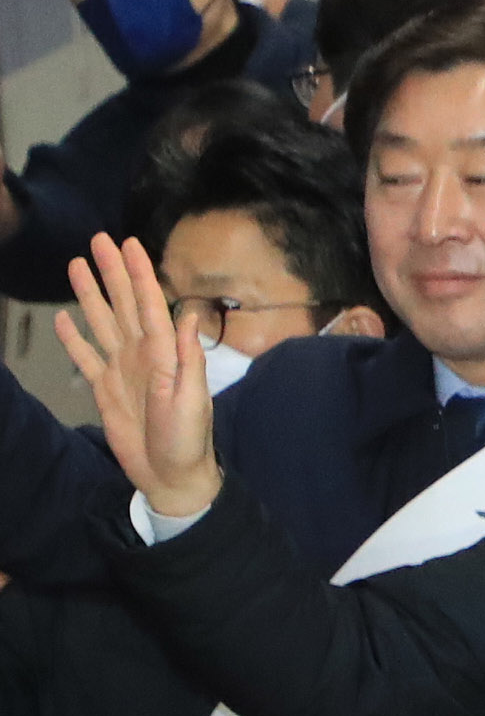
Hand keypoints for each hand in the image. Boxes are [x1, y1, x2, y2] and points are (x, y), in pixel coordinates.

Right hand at [53, 236, 222, 517]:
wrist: (171, 475)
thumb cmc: (188, 440)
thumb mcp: (191, 399)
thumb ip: (187, 358)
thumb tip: (189, 315)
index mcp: (164, 353)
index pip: (149, 304)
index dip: (139, 274)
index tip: (129, 245)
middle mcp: (142, 354)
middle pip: (122, 304)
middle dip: (111, 272)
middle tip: (97, 240)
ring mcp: (121, 369)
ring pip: (101, 322)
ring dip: (90, 294)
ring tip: (76, 265)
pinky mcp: (104, 389)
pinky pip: (85, 357)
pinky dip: (73, 339)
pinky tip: (62, 318)